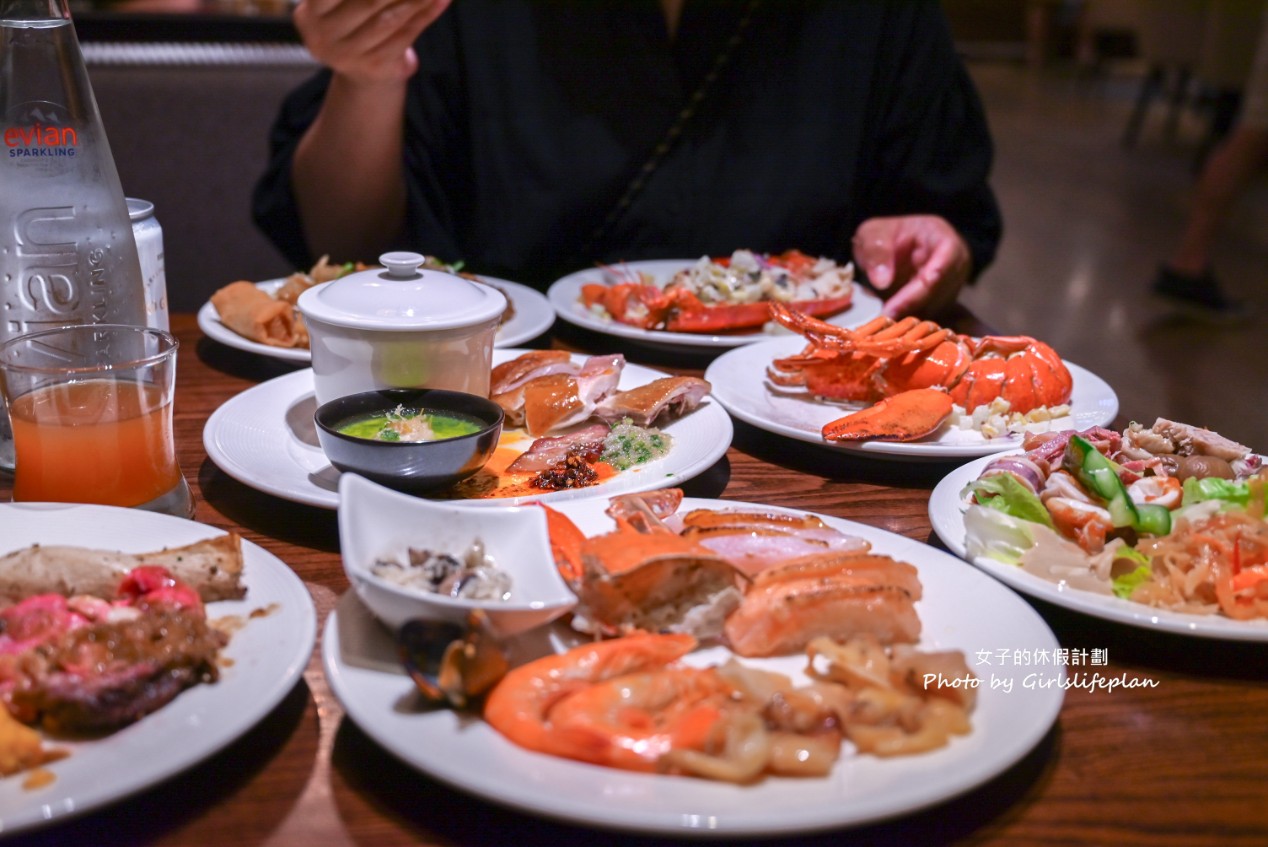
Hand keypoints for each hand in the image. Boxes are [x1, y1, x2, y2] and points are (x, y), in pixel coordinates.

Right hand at [294, 0, 452, 83]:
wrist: (364, 73)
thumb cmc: (354, 21)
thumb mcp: (342, 2)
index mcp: (311, 12)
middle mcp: (323, 37)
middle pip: (366, 1)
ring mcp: (349, 56)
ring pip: (389, 19)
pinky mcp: (376, 68)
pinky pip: (406, 37)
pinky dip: (426, 15)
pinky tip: (441, 0)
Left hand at [851, 215, 971, 318]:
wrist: (885, 247)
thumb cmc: (883, 236)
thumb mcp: (872, 235)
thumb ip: (877, 252)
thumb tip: (883, 281)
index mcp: (943, 239)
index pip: (944, 265)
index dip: (921, 288)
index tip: (894, 307)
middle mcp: (956, 261)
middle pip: (943, 290)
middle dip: (913, 305)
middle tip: (886, 317)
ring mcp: (952, 282)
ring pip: (939, 306)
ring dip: (913, 314)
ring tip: (886, 319)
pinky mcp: (943, 299)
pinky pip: (932, 313)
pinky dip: (914, 319)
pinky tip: (894, 321)